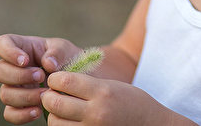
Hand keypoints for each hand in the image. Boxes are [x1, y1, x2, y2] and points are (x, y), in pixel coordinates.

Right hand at [0, 34, 80, 123]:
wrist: (76, 81)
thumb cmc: (67, 59)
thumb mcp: (66, 50)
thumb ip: (57, 53)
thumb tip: (47, 63)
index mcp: (22, 48)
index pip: (1, 44)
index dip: (7, 52)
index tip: (25, 60)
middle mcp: (13, 68)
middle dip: (19, 76)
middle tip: (41, 76)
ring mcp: (14, 87)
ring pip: (5, 94)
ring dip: (25, 96)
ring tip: (45, 95)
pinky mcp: (18, 106)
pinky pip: (10, 114)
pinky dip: (22, 115)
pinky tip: (38, 111)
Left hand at [41, 72, 183, 125]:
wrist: (152, 125)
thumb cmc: (132, 102)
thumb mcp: (112, 86)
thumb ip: (87, 85)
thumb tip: (57, 83)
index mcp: (102, 92)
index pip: (65, 81)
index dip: (54, 79)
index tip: (55, 79)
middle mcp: (96, 112)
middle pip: (55, 102)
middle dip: (48, 96)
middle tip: (51, 94)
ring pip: (55, 122)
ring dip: (53, 114)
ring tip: (61, 110)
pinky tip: (69, 122)